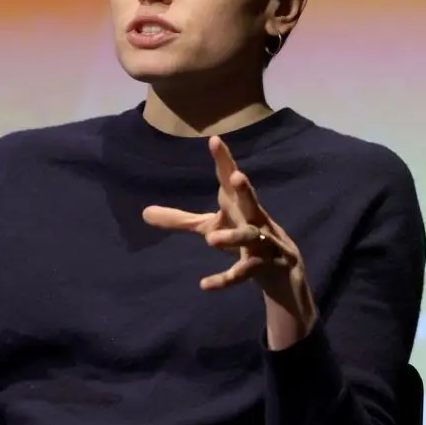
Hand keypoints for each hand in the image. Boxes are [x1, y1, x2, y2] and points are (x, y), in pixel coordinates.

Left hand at [142, 136, 316, 347]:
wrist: (281, 271)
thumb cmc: (241, 239)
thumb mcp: (210, 228)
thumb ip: (180, 220)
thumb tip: (143, 212)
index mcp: (239, 205)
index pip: (229, 179)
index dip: (223, 160)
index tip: (214, 140)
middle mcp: (253, 219)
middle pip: (251, 201)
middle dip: (245, 189)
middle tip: (236, 176)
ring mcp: (264, 242)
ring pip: (250, 237)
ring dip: (233, 237)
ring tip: (211, 240)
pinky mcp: (266, 265)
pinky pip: (245, 272)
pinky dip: (226, 279)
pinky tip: (205, 284)